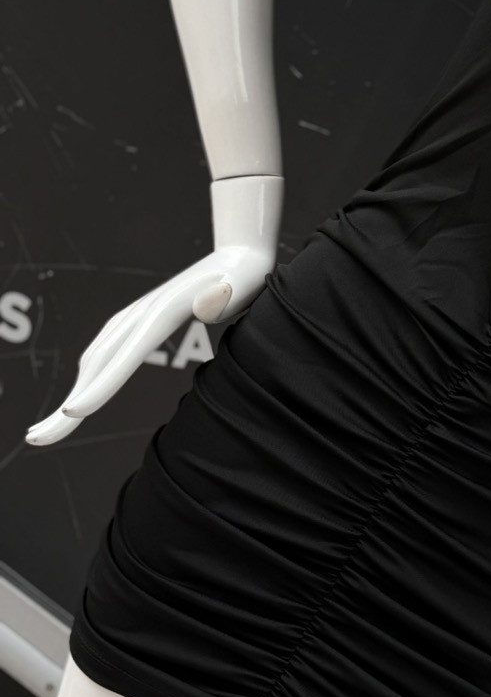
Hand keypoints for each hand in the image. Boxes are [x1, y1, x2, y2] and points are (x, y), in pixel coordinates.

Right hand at [25, 174, 282, 446]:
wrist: (239, 258)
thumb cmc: (246, 277)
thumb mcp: (244, 285)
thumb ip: (226, 295)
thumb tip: (207, 303)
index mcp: (162, 312)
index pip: (125, 356)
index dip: (99, 387)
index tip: (74, 412)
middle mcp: (140, 314)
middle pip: (96, 364)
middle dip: (68, 405)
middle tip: (38, 439)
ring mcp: (136, 315)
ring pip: (95, 359)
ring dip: (73, 393)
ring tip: (49, 429)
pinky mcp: (140, 319)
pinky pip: (104, 352)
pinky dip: (88, 377)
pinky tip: (81, 394)